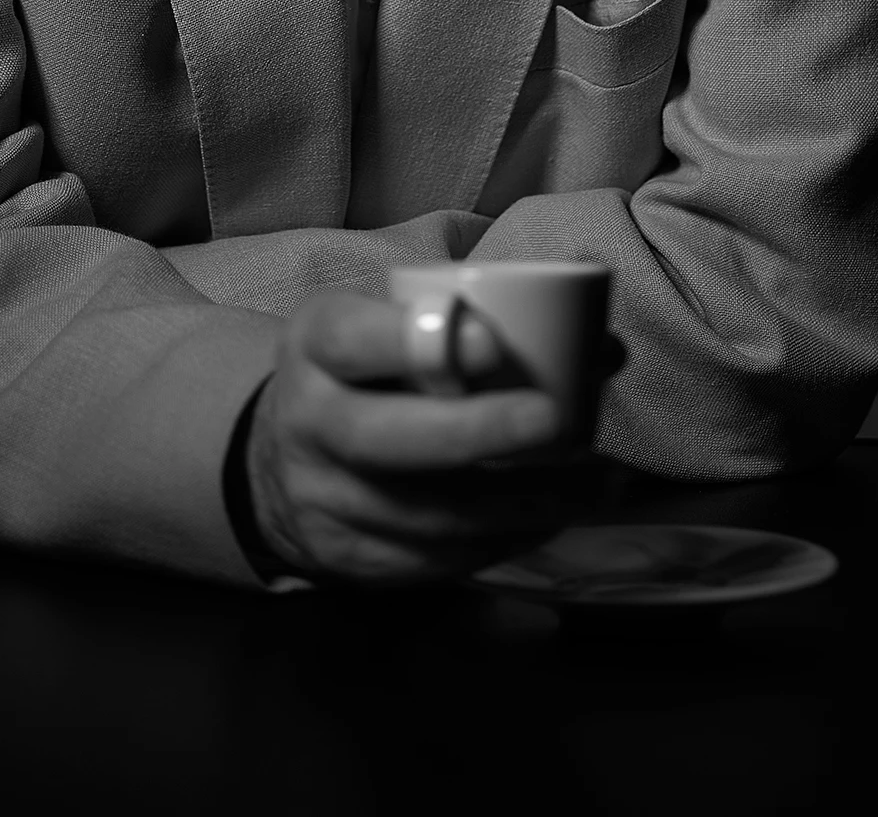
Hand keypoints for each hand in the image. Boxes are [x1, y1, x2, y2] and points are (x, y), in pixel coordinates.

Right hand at [245, 290, 575, 583]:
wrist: (277, 461)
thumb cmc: (366, 370)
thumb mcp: (384, 320)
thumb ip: (469, 317)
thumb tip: (600, 343)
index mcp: (316, 342)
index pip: (354, 339)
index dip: (418, 340)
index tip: (493, 344)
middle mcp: (309, 420)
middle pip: (386, 438)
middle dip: (478, 433)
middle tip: (556, 423)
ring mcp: (324, 498)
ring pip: (424, 513)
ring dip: (518, 503)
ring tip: (593, 482)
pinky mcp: (348, 560)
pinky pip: (433, 560)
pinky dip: (501, 541)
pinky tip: (548, 518)